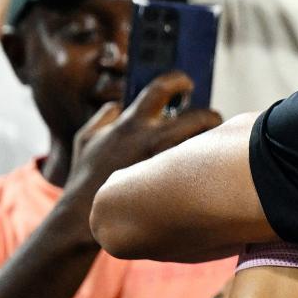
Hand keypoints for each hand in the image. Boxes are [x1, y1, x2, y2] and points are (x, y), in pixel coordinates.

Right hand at [67, 71, 222, 193]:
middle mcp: (152, 139)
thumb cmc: (85, 175)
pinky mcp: (175, 185)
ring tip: (211, 144)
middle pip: (200, 117)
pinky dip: (204, 164)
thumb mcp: (86, 138)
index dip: (179, 80)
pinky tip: (203, 168)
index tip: (187, 84)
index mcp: (131, 123)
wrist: (84, 216)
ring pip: (205, 144)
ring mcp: (166, 163)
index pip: (162, 88)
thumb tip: (119, 104)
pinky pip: (199, 168)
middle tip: (212, 120)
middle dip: (211, 117)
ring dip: (212, 141)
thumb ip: (104, 116)